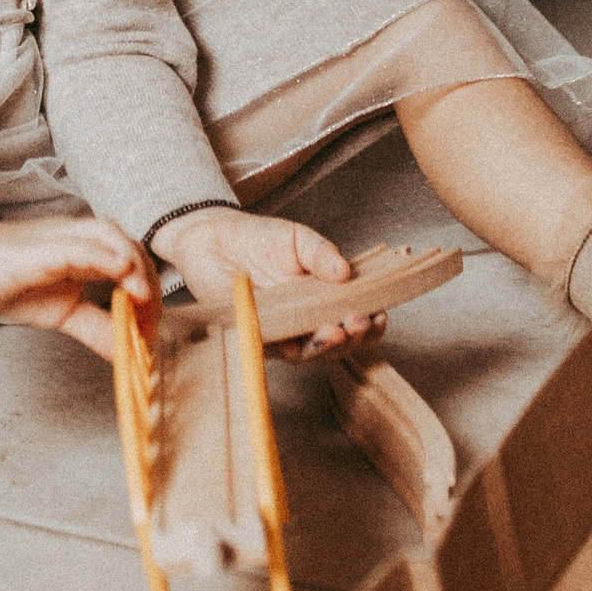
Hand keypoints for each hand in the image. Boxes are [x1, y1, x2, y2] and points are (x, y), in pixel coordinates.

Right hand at [0, 212, 153, 359]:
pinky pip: (72, 247)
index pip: (130, 256)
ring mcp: (53, 240)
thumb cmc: (6, 282)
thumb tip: (130, 352)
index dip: (151, 286)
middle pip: (126, 241)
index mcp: (83, 251)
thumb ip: (95, 326)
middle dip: (148, 276)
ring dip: (131, 261)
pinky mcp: (33, 252)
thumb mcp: (61, 312)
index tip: (155, 325)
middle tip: (152, 319)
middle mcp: (73, 237)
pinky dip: (100, 256)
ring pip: (105, 234)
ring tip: (144, 295)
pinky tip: (117, 270)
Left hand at [151, 208, 379, 357]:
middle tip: (357, 324)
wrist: (212, 238)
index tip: (379, 316)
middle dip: (353, 338)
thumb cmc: (258, 239)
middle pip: (338, 342)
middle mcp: (306, 320)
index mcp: (324, 298)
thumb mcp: (296, 238)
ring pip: (309, 352)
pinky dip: (285, 347)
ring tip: (334, 332)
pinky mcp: (254, 336)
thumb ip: (320, 253)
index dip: (371, 324)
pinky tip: (296, 341)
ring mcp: (282, 331)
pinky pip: (272, 349)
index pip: (355, 318)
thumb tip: (346, 272)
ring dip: (325, 347)